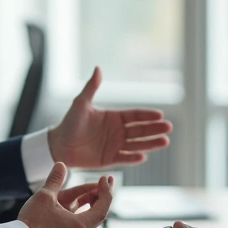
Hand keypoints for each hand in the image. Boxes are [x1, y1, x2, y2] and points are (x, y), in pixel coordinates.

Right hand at [18, 162, 112, 227]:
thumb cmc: (31, 223)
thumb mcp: (44, 196)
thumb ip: (55, 180)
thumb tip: (61, 165)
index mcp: (79, 226)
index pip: (103, 208)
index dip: (106, 192)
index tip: (105, 180)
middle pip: (96, 218)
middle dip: (98, 199)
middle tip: (100, 186)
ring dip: (86, 212)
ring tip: (85, 199)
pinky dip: (75, 224)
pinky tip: (69, 217)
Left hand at [47, 67, 171, 167]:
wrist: (59, 144)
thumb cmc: (69, 122)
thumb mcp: (80, 103)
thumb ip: (91, 88)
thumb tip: (98, 68)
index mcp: (114, 117)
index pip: (135, 115)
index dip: (147, 115)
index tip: (160, 114)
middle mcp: (118, 131)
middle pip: (140, 130)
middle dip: (154, 129)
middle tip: (168, 128)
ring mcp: (115, 145)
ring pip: (137, 144)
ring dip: (150, 143)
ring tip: (164, 141)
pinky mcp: (110, 159)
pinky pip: (124, 158)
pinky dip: (133, 158)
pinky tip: (143, 156)